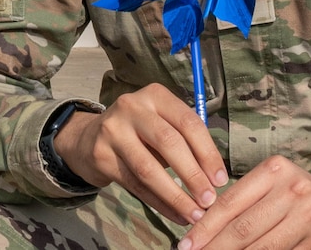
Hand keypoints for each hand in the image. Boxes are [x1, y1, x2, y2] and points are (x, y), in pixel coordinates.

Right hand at [54, 83, 226, 226]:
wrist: (89, 138)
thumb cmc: (139, 133)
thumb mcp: (162, 124)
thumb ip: (186, 143)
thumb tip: (215, 180)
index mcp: (155, 95)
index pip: (188, 123)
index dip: (207, 153)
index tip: (221, 180)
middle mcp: (132, 107)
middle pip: (168, 142)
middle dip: (193, 175)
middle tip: (210, 200)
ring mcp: (112, 130)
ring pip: (148, 168)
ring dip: (176, 196)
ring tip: (195, 215)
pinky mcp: (100, 154)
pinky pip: (135, 185)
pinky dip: (159, 204)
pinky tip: (176, 215)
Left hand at [178, 156, 310, 249]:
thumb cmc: (302, 198)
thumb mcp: (275, 185)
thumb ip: (244, 199)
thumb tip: (201, 223)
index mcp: (275, 170)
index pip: (231, 202)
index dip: (206, 227)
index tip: (186, 243)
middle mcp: (294, 190)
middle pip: (243, 228)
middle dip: (214, 247)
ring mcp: (309, 218)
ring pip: (262, 248)